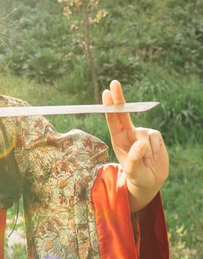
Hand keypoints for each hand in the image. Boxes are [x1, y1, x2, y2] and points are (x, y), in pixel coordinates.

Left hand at [103, 80, 168, 200]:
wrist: (150, 179)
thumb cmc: (137, 175)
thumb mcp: (133, 171)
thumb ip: (135, 159)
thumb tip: (140, 143)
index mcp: (117, 138)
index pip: (112, 119)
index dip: (110, 106)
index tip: (106, 93)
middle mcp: (129, 132)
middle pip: (123, 112)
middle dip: (119, 98)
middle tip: (114, 82)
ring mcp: (142, 133)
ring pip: (144, 134)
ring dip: (147, 151)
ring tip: (146, 162)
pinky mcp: (155, 136)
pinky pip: (155, 139)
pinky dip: (155, 150)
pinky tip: (153, 157)